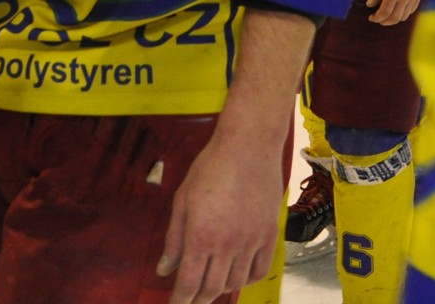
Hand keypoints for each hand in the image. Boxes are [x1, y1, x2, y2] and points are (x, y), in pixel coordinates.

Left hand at [158, 121, 282, 302]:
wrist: (248, 147)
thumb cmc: (211, 167)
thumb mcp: (183, 200)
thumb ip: (174, 239)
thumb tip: (164, 270)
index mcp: (201, 236)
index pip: (189, 284)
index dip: (180, 300)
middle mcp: (227, 244)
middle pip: (212, 289)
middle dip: (198, 299)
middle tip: (191, 299)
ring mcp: (251, 241)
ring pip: (235, 283)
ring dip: (220, 288)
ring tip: (211, 284)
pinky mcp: (269, 235)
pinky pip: (259, 271)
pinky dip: (247, 280)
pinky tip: (237, 275)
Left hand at [367, 0, 434, 25]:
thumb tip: (370, 4)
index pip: (385, 12)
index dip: (377, 18)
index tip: (371, 17)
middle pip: (395, 18)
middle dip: (384, 22)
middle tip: (377, 18)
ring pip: (404, 16)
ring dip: (394, 19)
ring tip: (386, 14)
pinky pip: (412, 10)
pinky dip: (403, 13)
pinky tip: (397, 8)